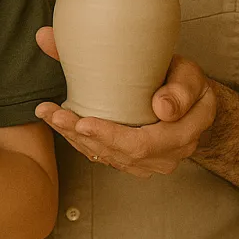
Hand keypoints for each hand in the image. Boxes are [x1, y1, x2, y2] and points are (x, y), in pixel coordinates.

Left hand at [34, 27, 215, 176]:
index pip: (144, 143)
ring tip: (48, 114)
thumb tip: (162, 107)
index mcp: (185, 132)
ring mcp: (150, 162)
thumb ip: (181, 88)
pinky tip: (56, 121)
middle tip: (56, 115)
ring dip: (74, 137)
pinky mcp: (132, 160)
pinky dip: (78, 139)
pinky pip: (103, 154)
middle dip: (84, 135)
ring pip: (108, 155)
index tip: (83, 123)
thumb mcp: (189, 76)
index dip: (112, 136)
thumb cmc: (186, 82)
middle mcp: (168, 154)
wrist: (189, 101)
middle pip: (120, 153)